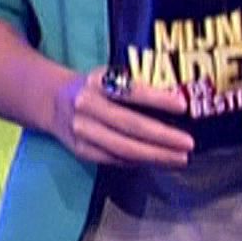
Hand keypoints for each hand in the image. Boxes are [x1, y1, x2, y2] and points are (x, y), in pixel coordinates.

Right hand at [51, 66, 192, 166]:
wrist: (53, 101)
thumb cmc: (94, 87)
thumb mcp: (110, 77)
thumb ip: (135, 89)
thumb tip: (176, 105)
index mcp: (98, 81)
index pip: (131, 91)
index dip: (157, 99)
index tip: (182, 106)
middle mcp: (88, 106)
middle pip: (130, 125)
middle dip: (163, 137)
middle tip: (188, 144)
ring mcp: (82, 131)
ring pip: (123, 148)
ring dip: (155, 156)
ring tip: (179, 158)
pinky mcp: (81, 150)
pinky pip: (114, 159)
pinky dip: (138, 162)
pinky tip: (157, 162)